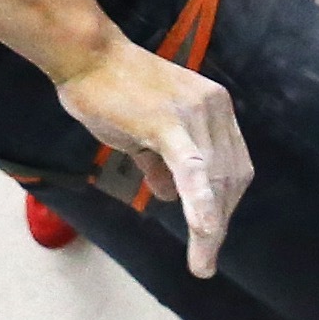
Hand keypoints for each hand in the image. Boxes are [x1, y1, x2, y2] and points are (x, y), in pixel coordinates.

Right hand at [52, 31, 254, 277]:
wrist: (85, 56)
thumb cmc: (110, 90)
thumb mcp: (145, 132)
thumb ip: (163, 161)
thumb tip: (171, 194)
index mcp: (214, 107)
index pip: (233, 165)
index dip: (224, 203)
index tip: (212, 234)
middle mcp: (214, 108)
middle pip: (229, 178)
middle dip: (218, 224)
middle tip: (204, 260)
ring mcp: (194, 114)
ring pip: (213, 181)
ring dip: (208, 229)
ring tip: (201, 263)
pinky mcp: (169, 123)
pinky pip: (191, 170)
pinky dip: (200, 203)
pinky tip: (204, 232)